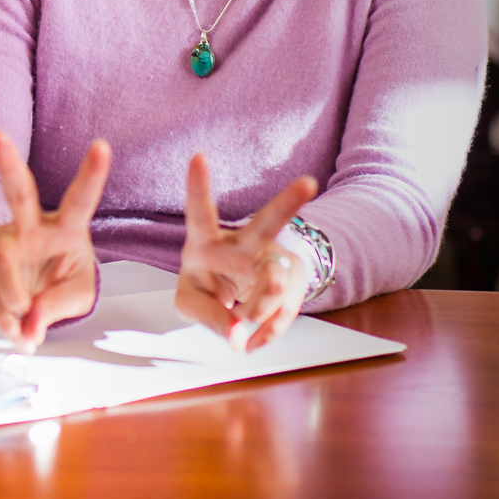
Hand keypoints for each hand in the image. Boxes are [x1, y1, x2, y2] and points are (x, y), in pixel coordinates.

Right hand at [0, 130, 109, 352]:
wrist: (33, 297)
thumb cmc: (63, 280)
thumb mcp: (77, 295)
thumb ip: (56, 306)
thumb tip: (29, 324)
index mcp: (66, 226)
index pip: (81, 198)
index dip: (92, 173)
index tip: (102, 146)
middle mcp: (31, 226)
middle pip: (18, 192)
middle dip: (6, 162)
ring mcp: (3, 244)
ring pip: (0, 261)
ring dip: (15, 299)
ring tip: (26, 325)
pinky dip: (5, 322)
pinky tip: (15, 330)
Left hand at [174, 155, 318, 353]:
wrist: (235, 292)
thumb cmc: (205, 285)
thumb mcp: (190, 302)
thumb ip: (208, 317)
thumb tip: (238, 335)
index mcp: (206, 241)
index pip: (200, 212)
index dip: (198, 186)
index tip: (198, 156)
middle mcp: (243, 243)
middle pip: (265, 225)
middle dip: (287, 204)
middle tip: (308, 184)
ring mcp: (273, 260)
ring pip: (277, 281)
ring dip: (258, 308)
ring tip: (242, 321)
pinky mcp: (293, 282)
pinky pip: (286, 311)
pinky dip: (267, 333)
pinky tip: (254, 342)